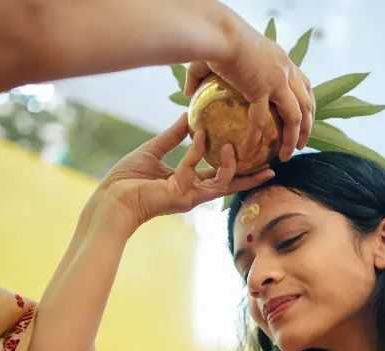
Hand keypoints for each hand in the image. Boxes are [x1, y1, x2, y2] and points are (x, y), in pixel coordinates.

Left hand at [92, 114, 274, 231]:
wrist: (110, 199)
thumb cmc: (127, 179)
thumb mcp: (153, 151)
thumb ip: (172, 136)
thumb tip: (187, 117)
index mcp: (190, 184)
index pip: (222, 177)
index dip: (240, 169)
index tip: (257, 157)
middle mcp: (194, 193)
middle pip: (232, 185)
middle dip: (253, 178)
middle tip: (273, 165)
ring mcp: (188, 196)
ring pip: (222, 181)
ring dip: (231, 163)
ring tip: (235, 145)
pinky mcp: (178, 194)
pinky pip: (193, 167)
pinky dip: (196, 149)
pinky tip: (198, 132)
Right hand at [185, 25, 313, 161]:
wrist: (218, 32)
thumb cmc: (214, 39)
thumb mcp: (215, 57)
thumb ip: (201, 76)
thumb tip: (187, 92)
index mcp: (281, 59)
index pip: (303, 83)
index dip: (307, 102)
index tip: (305, 118)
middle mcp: (285, 69)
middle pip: (307, 101)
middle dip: (309, 124)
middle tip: (303, 142)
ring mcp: (277, 79)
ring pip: (295, 116)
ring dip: (295, 137)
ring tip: (288, 155)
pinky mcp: (262, 88)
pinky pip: (262, 120)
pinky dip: (257, 138)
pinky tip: (252, 151)